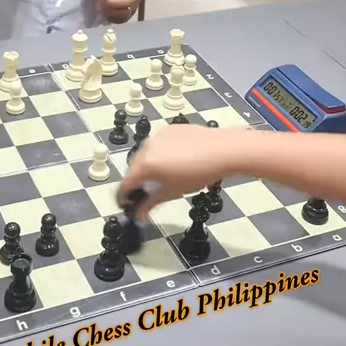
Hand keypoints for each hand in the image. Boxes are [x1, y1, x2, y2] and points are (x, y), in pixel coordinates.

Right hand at [116, 124, 248, 219]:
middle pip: (133, 167)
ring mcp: (157, 135)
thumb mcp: (172, 192)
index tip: (127, 205)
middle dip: (136, 181)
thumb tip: (138, 216)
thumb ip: (151, 203)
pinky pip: (158, 144)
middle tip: (146, 193)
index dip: (123, 197)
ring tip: (163, 176)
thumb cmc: (197, 175)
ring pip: (145, 154)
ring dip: (147, 166)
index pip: (125, 184)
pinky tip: (175, 160)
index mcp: (144, 165)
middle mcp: (146, 147)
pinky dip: (159, 154)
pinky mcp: (168, 128)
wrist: (221, 149)